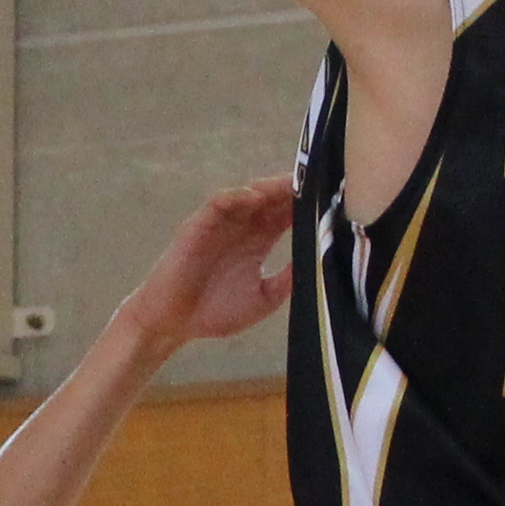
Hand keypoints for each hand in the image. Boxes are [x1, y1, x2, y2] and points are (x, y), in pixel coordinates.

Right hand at [118, 175, 302, 346]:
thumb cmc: (213, 313)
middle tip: (318, 181)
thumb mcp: (264, 299)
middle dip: (293, 190)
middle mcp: (241, 228)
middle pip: (272, 200)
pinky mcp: (198, 226)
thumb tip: (317, 261)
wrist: (173, 324)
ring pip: (248, 196)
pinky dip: (236, 197)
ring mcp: (220, 225)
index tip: (331, 199)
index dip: (305, 206)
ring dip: (269, 188)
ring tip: (291, 184)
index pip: (285, 216)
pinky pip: (217, 204)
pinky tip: (255, 198)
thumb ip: (287, 280)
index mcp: (258, 242)